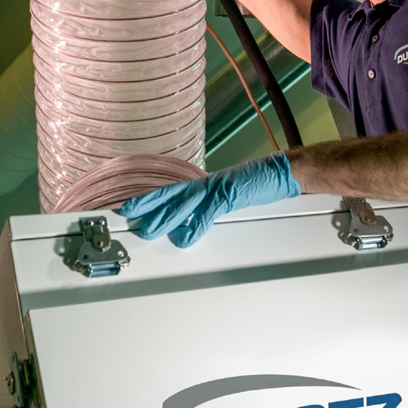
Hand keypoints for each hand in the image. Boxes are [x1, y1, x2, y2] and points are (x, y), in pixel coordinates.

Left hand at [118, 152, 301, 246]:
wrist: (281, 170)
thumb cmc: (258, 182)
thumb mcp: (228, 194)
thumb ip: (210, 204)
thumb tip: (194, 218)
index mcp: (205, 184)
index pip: (171, 191)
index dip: (150, 198)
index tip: (132, 205)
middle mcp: (206, 183)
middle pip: (169, 194)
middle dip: (146, 205)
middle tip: (127, 214)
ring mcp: (217, 189)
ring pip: (182, 204)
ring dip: (163, 217)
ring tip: (148, 229)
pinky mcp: (230, 196)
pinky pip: (208, 214)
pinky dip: (194, 227)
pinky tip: (184, 237)